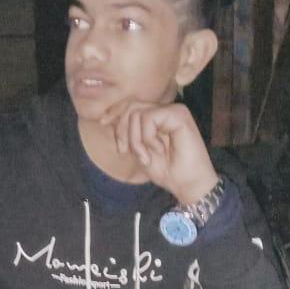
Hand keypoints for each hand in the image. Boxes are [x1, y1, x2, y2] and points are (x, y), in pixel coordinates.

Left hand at [101, 99, 218, 203]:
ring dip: (135, 139)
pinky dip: (147, 137)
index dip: (114, 112)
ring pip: (138, 113)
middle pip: (131, 106)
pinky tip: (158, 149)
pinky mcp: (179, 114)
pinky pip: (149, 118)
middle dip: (122, 130)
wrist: (186, 184)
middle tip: (124, 151)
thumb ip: (128, 133)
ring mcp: (173, 110)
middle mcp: (165, 110)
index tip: (103, 123)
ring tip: (145, 157)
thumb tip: (108, 118)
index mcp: (156, 117)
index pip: (130, 104)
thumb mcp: (138, 150)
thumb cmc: (166, 170)